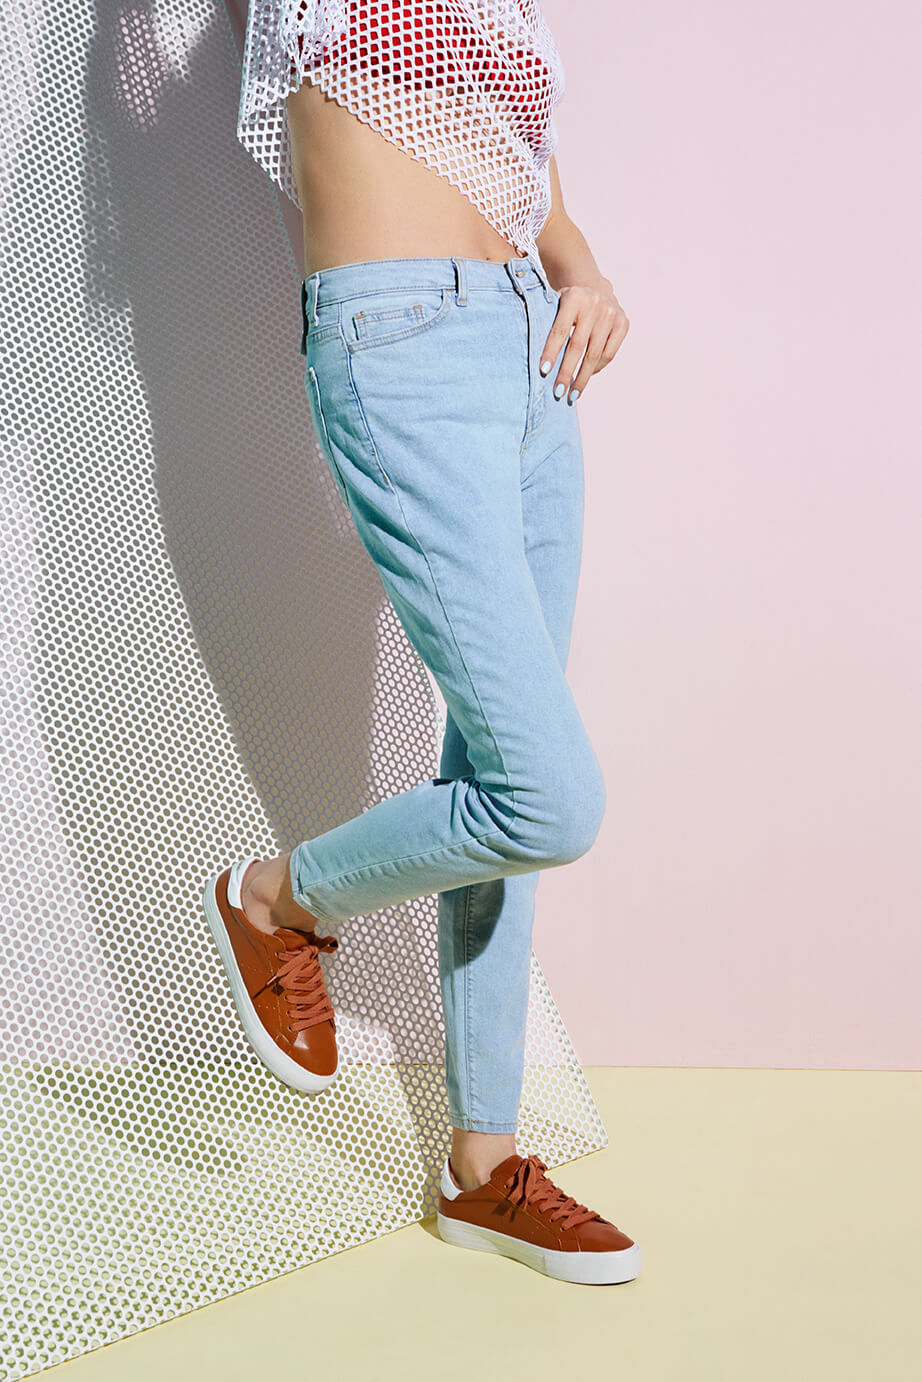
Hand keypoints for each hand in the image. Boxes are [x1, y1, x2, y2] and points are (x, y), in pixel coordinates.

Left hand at [540, 280, 628, 403]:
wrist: (595, 287)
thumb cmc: (567, 304)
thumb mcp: (555, 303)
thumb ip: (546, 321)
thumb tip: (531, 355)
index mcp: (573, 297)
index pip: (560, 331)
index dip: (551, 352)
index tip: (544, 372)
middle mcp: (595, 305)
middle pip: (577, 347)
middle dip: (567, 372)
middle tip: (558, 392)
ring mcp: (611, 314)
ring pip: (594, 355)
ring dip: (582, 378)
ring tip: (572, 395)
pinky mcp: (623, 324)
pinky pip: (609, 354)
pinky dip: (597, 368)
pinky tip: (587, 376)